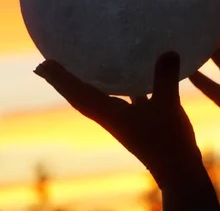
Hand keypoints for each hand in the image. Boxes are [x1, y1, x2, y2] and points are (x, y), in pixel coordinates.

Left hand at [34, 52, 219, 209]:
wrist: (177, 168)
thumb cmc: (167, 140)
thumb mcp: (167, 106)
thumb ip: (164, 78)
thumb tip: (168, 51)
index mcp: (109, 114)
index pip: (77, 93)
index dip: (60, 79)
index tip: (42, 65)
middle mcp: (110, 116)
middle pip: (79, 95)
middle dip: (62, 81)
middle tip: (45, 65)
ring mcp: (121, 119)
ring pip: (96, 96)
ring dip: (82, 83)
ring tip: (72, 67)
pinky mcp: (135, 120)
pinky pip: (119, 97)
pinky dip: (114, 86)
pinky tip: (123, 73)